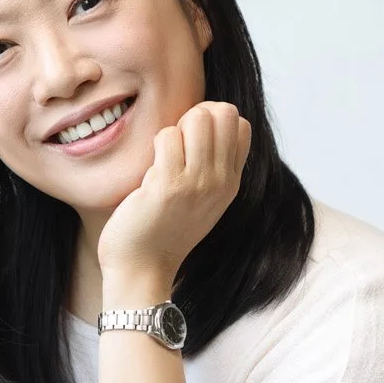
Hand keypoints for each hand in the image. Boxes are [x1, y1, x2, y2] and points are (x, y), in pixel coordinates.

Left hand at [96, 101, 251, 277]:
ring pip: (199, 118)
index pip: (241, 125)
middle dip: (195, 116)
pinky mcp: (170, 186)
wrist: (142, 270)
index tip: (191, 140)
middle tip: (176, 144)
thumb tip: (201, 119)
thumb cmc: (162, 231)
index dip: (213, 119)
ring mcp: (198, 184)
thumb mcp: (201, 200)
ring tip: (164, 158)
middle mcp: (221, 182)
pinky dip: (155, 145)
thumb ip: (209, 166)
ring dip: (175, 130)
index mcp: (231, 183)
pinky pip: (167, 136)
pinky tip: (151, 172)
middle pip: (225, 113)